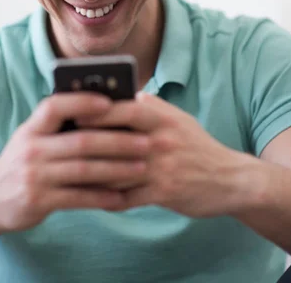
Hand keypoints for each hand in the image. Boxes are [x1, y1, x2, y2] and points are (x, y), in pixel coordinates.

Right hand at [0, 93, 148, 232]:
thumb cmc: (22, 163)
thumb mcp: (31, 139)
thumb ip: (58, 128)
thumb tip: (104, 110)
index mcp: (31, 128)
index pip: (55, 107)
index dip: (82, 102)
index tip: (111, 102)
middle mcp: (31, 149)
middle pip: (81, 141)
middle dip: (117, 141)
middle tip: (145, 141)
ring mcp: (34, 176)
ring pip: (84, 170)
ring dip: (117, 169)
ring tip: (141, 167)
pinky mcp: (38, 201)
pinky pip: (78, 198)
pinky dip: (102, 197)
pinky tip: (122, 196)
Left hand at [78, 93, 249, 217]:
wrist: (230, 179)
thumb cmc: (196, 145)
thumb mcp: (177, 118)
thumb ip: (149, 105)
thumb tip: (121, 93)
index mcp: (162, 118)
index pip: (125, 108)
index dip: (97, 110)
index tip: (73, 112)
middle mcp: (161, 140)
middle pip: (115, 140)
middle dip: (86, 143)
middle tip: (61, 145)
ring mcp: (162, 168)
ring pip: (116, 170)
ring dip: (91, 173)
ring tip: (67, 173)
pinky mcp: (164, 193)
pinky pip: (127, 197)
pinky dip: (107, 198)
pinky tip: (90, 197)